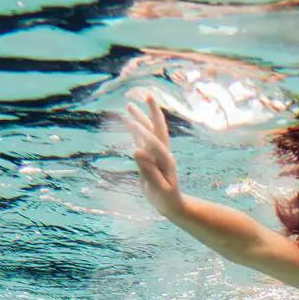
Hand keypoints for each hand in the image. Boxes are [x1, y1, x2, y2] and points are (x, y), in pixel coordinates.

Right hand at [122, 92, 182, 215]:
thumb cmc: (167, 198)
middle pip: (157, 129)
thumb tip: (136, 151)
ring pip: (148, 132)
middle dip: (152, 113)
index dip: (143, 132)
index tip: (130, 122)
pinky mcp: (149, 156)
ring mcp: (156, 153)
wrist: (171, 203)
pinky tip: (127, 121)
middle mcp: (162, 153)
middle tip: (148, 96)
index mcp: (166, 159)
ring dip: (140, 118)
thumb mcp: (159, 188)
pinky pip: (141, 139)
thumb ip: (149, 170)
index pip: (155, 142)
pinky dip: (135, 129)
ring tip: (128, 105)